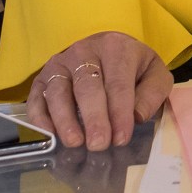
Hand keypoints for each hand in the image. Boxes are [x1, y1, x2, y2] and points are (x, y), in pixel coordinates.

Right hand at [29, 31, 172, 151]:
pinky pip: (37, 97)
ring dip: (65, 118)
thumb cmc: (133, 68)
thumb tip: (137, 117)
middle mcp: (84, 51)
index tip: (121, 138)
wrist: (108, 50)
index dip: (119, 112)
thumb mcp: (154, 74)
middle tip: (98, 144)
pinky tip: (50, 135)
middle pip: (87, 86)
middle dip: (93, 117)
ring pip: (59, 90)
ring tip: (74, 142)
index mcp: (116, 48)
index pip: (118, 83)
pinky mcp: (43, 77)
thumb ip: (152, 94)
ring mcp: (60, 63)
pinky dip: (39, 116)